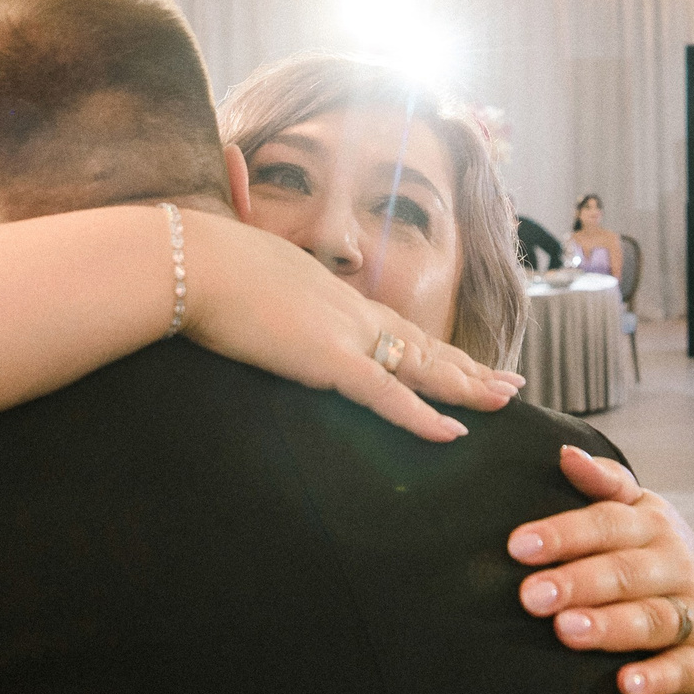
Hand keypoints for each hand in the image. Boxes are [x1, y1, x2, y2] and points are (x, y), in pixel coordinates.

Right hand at [182, 215, 522, 441]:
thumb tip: (245, 292)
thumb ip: (260, 290)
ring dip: (467, 386)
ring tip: (506, 399)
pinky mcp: (327, 358)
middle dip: (468, 368)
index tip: (462, 357)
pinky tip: (455, 433)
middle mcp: (349, 309)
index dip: (431, 345)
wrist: (185, 259)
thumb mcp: (242, 275)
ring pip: (422, 365)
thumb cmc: (199, 264)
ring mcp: (343, 332)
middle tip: (509, 384)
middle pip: (423, 344)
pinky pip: (387, 395)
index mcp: (330, 293)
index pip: (394, 325)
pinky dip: (423, 417)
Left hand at [508, 446, 693, 693]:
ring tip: (567, 632)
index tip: (517, 546)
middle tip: (530, 596)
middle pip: (624, 571)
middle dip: (577, 582)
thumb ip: (603, 485)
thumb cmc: (655, 561)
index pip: (606, 522)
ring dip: (610, 626)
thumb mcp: (638, 517)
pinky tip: (627, 687)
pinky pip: (681, 669)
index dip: (563, 533)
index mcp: (653, 524)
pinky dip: (656, 678)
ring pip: (651, 618)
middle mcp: (677, 564)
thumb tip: (565, 452)